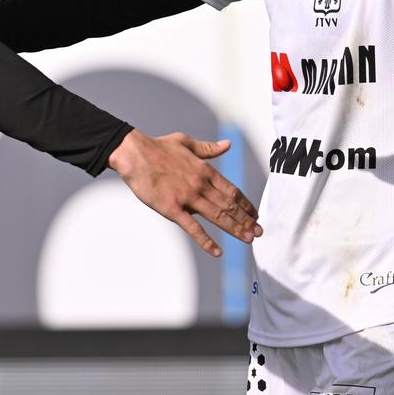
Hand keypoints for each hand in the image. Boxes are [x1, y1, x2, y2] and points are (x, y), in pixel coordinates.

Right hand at [107, 130, 260, 256]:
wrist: (134, 154)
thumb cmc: (158, 147)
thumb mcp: (187, 142)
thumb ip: (208, 148)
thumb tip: (227, 145)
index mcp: (205, 170)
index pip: (232, 191)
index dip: (246, 204)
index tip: (254, 214)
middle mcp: (201, 185)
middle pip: (230, 206)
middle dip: (246, 220)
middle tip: (258, 232)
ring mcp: (188, 197)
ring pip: (218, 216)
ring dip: (235, 229)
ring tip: (249, 239)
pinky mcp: (172, 209)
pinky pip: (193, 228)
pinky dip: (206, 241)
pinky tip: (217, 251)